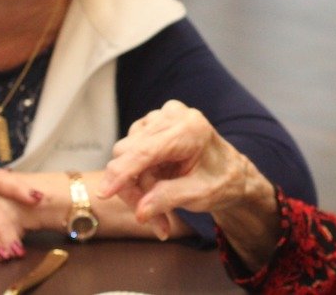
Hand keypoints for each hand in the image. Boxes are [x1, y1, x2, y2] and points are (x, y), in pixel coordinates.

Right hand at [98, 100, 258, 239]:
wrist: (231, 173)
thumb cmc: (221, 183)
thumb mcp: (200, 196)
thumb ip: (169, 199)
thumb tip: (140, 212)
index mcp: (189, 130)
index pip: (145, 150)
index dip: (122, 173)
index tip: (104, 194)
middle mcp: (172, 116)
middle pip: (129, 154)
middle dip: (135, 189)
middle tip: (154, 220)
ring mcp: (160, 117)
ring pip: (125, 155)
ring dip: (138, 185)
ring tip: (162, 205)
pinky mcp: (153, 123)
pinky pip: (130, 152)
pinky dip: (139, 175)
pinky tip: (157, 187)